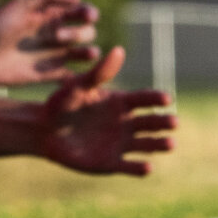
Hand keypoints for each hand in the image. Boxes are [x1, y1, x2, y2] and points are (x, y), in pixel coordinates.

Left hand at [0, 0, 99, 85]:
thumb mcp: (17, 7)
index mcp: (51, 16)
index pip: (81, 12)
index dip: (88, 12)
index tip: (86, 15)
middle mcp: (57, 34)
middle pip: (86, 32)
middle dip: (79, 32)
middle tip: (58, 37)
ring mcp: (54, 55)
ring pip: (83, 53)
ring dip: (88, 53)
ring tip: (89, 53)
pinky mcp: (49, 74)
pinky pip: (71, 76)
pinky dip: (78, 78)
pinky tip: (78, 76)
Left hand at [37, 46, 175, 175]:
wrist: (43, 130)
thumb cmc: (61, 105)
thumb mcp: (78, 87)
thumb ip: (99, 73)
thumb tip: (118, 50)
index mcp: (122, 103)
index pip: (144, 99)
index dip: (156, 98)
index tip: (166, 98)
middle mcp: (127, 123)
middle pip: (150, 122)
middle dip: (163, 122)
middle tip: (174, 122)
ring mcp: (120, 143)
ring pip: (145, 144)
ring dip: (159, 144)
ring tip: (170, 144)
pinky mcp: (110, 162)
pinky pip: (127, 166)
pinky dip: (138, 168)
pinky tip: (147, 168)